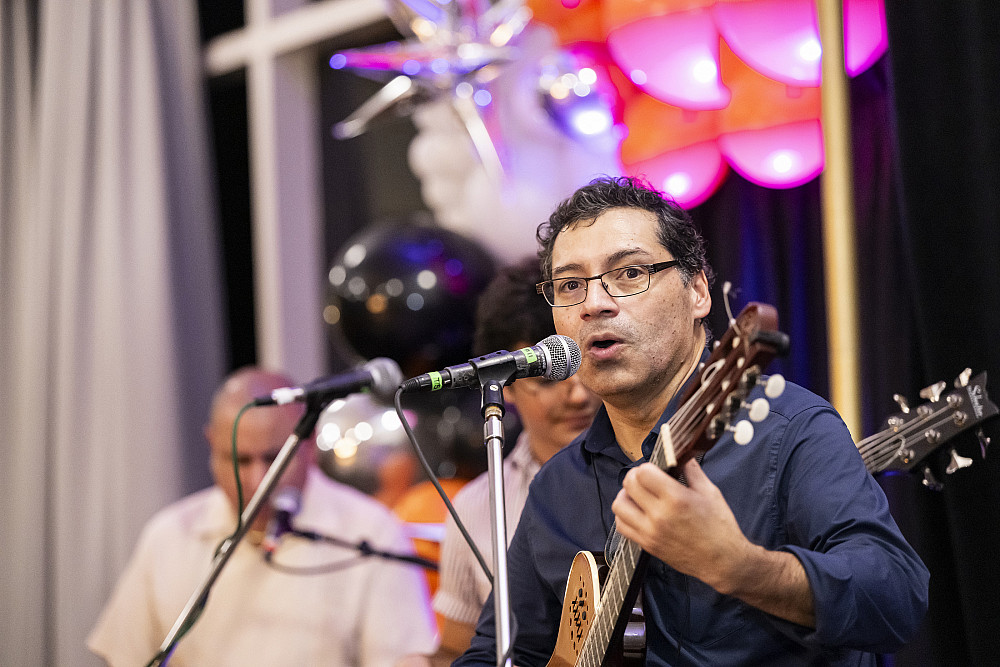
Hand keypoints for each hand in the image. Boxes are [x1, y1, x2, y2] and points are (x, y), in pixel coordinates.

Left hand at [611, 458, 748, 592]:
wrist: (722, 562)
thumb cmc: (720, 527)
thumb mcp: (710, 492)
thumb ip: (692, 470)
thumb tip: (681, 454)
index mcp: (676, 499)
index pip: (643, 473)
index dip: (647, 467)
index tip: (654, 469)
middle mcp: (659, 515)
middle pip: (629, 485)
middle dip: (635, 477)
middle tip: (645, 479)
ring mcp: (650, 532)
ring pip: (619, 506)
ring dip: (626, 496)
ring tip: (638, 495)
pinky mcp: (647, 545)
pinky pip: (622, 527)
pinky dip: (625, 516)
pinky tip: (637, 512)